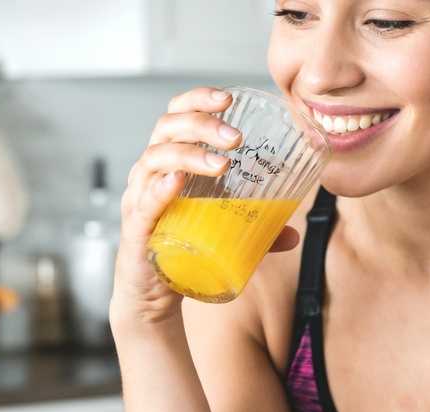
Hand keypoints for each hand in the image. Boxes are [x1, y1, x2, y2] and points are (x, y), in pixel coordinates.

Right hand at [112, 87, 297, 328]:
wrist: (150, 295)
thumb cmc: (180, 249)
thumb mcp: (220, 231)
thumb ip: (256, 230)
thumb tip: (294, 232)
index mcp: (169, 163)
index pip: (176, 116)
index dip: (197, 100)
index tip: (228, 98)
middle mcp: (149, 174)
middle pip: (166, 130)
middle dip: (202, 126)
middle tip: (235, 137)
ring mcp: (139, 201)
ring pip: (154, 161)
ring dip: (188, 155)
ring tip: (221, 165)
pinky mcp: (135, 231)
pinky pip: (142, 205)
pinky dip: (158, 191)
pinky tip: (175, 183)